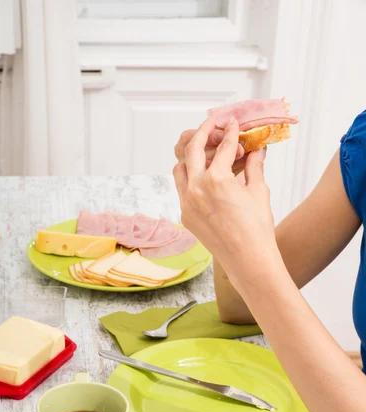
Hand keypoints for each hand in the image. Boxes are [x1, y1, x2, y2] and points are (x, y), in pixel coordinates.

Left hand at [173, 118, 277, 286]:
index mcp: (217, 179)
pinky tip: (204, 177)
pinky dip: (190, 178)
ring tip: (205, 150)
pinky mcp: (185, 215)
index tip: (233, 124)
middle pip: (192, 150)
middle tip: (212, 126)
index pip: (224, 147)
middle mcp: (196, 188)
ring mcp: (187, 203)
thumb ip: (254, 167)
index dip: (231, 133)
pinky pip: (182, 189)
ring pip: (180, 169)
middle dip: (203, 133)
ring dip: (191, 156)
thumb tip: (257, 151)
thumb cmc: (257, 228)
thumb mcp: (258, 192)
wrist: (248, 260)